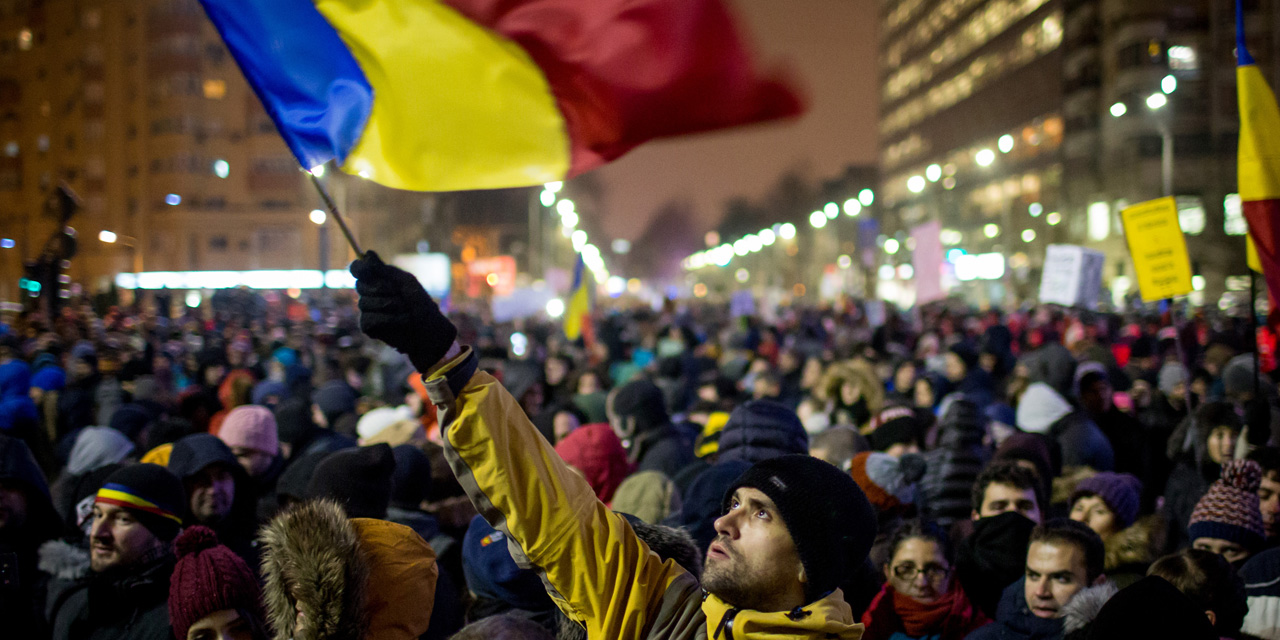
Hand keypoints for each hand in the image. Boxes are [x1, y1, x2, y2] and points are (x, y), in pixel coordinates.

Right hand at [350, 251, 456, 371]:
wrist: (429, 331)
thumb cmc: (420, 304)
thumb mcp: (405, 283)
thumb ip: (385, 270)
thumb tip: (367, 253)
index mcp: (378, 279)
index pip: (358, 269)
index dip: (358, 268)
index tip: (363, 269)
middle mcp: (369, 293)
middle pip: (360, 285)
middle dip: (382, 288)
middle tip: (399, 293)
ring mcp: (367, 309)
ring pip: (364, 303)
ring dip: (389, 306)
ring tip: (405, 310)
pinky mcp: (367, 326)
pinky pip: (369, 319)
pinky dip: (388, 320)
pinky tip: (400, 322)